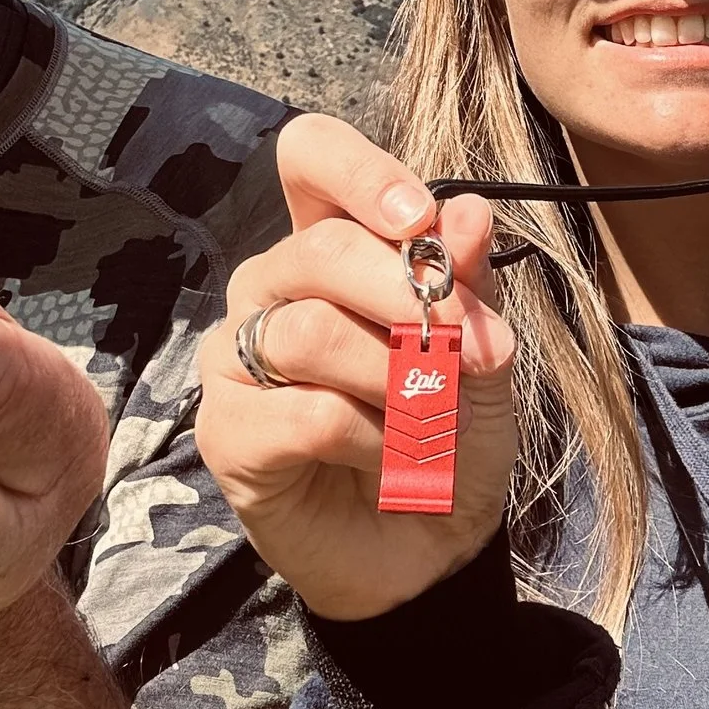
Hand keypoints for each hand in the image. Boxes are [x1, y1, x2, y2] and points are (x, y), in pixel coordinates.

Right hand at [196, 115, 517, 621]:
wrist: (433, 550)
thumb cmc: (448, 437)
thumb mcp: (482, 354)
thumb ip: (469, 284)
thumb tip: (467, 211)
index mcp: (329, 247)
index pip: (310, 157)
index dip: (358, 171)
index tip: (418, 218)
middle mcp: (271, 288)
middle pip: (321, 250)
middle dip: (410, 298)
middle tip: (473, 351)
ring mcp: (237, 355)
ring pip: (311, 332)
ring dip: (398, 382)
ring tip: (431, 423)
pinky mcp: (226, 429)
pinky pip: (304, 413)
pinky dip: (373, 441)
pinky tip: (389, 464)